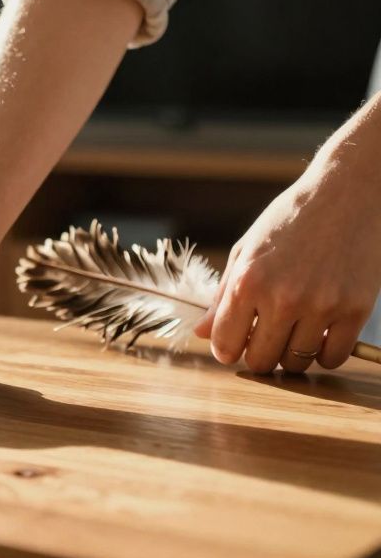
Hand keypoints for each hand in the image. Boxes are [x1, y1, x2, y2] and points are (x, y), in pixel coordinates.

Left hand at [194, 161, 380, 372]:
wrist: (347, 194)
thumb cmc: (290, 220)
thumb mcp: (246, 251)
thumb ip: (223, 296)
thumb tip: (202, 333)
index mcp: (247, 281)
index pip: (226, 344)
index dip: (226, 350)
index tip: (233, 346)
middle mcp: (282, 297)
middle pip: (262, 360)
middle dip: (258, 356)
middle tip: (264, 338)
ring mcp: (321, 305)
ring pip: (296, 362)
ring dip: (290, 355)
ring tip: (292, 331)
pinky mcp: (355, 309)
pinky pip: (333, 356)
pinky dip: (324, 354)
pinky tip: (319, 334)